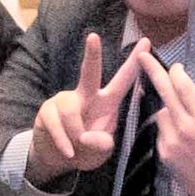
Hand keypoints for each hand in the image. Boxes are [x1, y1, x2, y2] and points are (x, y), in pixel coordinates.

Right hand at [25, 28, 146, 182]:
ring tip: (77, 148)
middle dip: (92, 54)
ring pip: (70, 110)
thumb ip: (102, 145)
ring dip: (75, 133)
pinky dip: (63, 141)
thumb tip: (86, 136)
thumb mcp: (102, 153)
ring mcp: (64, 101)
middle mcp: (85, 96)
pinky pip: (56, 123)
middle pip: (89, 73)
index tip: (147, 41)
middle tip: (93, 36)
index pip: (123, 80)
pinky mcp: (47, 110)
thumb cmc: (85, 151)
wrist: (56, 159)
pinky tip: (67, 151)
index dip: (134, 62)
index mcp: (106, 103)